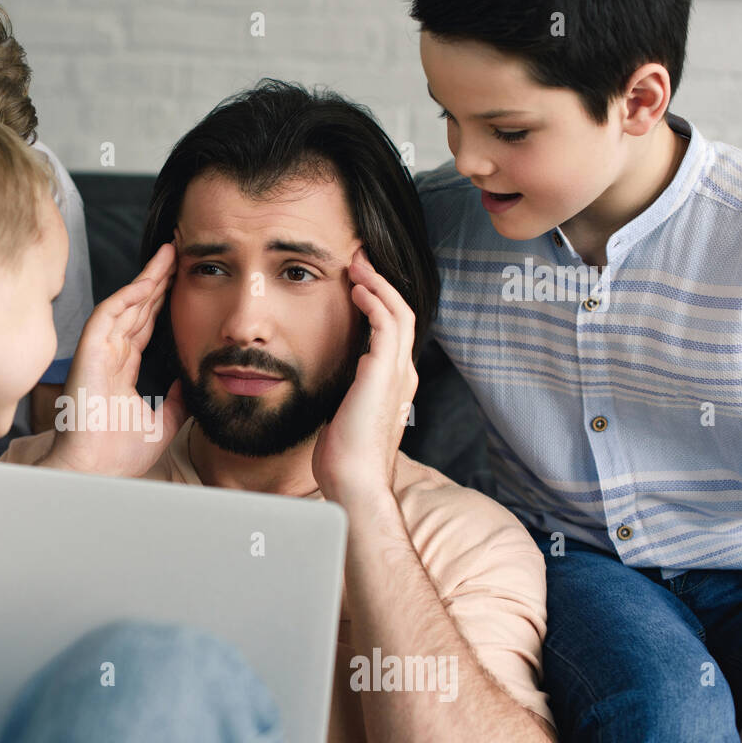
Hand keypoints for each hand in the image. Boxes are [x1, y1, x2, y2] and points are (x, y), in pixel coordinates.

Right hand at [43, 241, 189, 476]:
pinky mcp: (89, 351)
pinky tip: (149, 280)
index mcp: (122, 371)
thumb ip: (178, 401)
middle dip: (157, 281)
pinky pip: (109, 314)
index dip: (161, 304)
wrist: (94, 470)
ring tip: (169, 256)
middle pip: (136, 309)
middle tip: (178, 256)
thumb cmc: (117, 455)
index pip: (144, 327)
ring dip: (146, 279)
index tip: (180, 284)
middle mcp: (109, 356)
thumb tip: (194, 380)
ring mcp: (98, 351)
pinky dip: (128, 295)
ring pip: (124, 304)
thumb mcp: (162, 424)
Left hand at [312, 249, 417, 506]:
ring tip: (358, 264)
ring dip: (377, 284)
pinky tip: (357, 289)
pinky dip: (374, 302)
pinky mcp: (383, 374)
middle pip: (401, 313)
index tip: (358, 284)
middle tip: (360, 260)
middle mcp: (402, 375)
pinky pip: (385, 325)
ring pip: (397, 312)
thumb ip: (348, 395)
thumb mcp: (345, 417)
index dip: (379, 303)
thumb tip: (339, 383)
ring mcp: (397, 373)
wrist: (354, 482)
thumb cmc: (345, 459)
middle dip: (381, 283)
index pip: (393, 332)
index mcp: (394, 385)